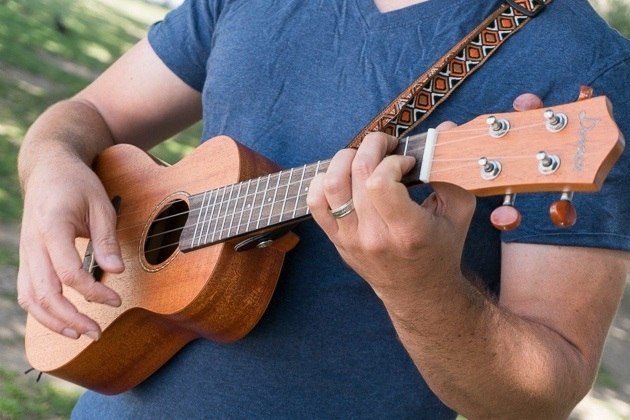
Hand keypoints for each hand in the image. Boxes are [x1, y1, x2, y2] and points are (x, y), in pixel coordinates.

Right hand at [17, 157, 122, 339]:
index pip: (69, 273)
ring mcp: (25, 252)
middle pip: (46, 293)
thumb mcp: (101, 204)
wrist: (47, 169)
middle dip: (72, 318)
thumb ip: (107, 240)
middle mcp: (33, 244)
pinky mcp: (26, 258)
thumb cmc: (78, 184)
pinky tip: (63, 322)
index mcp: (53, 227)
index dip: (93, 292)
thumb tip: (116, 271)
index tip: (117, 299)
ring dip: (54, 321)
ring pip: (31, 298)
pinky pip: (27, 292)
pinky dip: (42, 312)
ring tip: (80, 334)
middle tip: (98, 333)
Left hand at [307, 130, 475, 303]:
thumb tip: (448, 128)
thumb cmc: (442, 248)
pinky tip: (345, 176)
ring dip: (345, 159)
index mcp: (407, 231)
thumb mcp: (459, 212)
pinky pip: (315, 202)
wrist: (419, 292)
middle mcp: (374, 237)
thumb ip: (453, 170)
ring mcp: (350, 240)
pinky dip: (324, 180)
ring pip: (331, 185)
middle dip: (371, 147)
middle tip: (386, 145)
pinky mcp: (336, 240)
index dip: (392, 161)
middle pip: (357, 176)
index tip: (406, 162)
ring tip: (363, 157)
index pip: (380, 183)